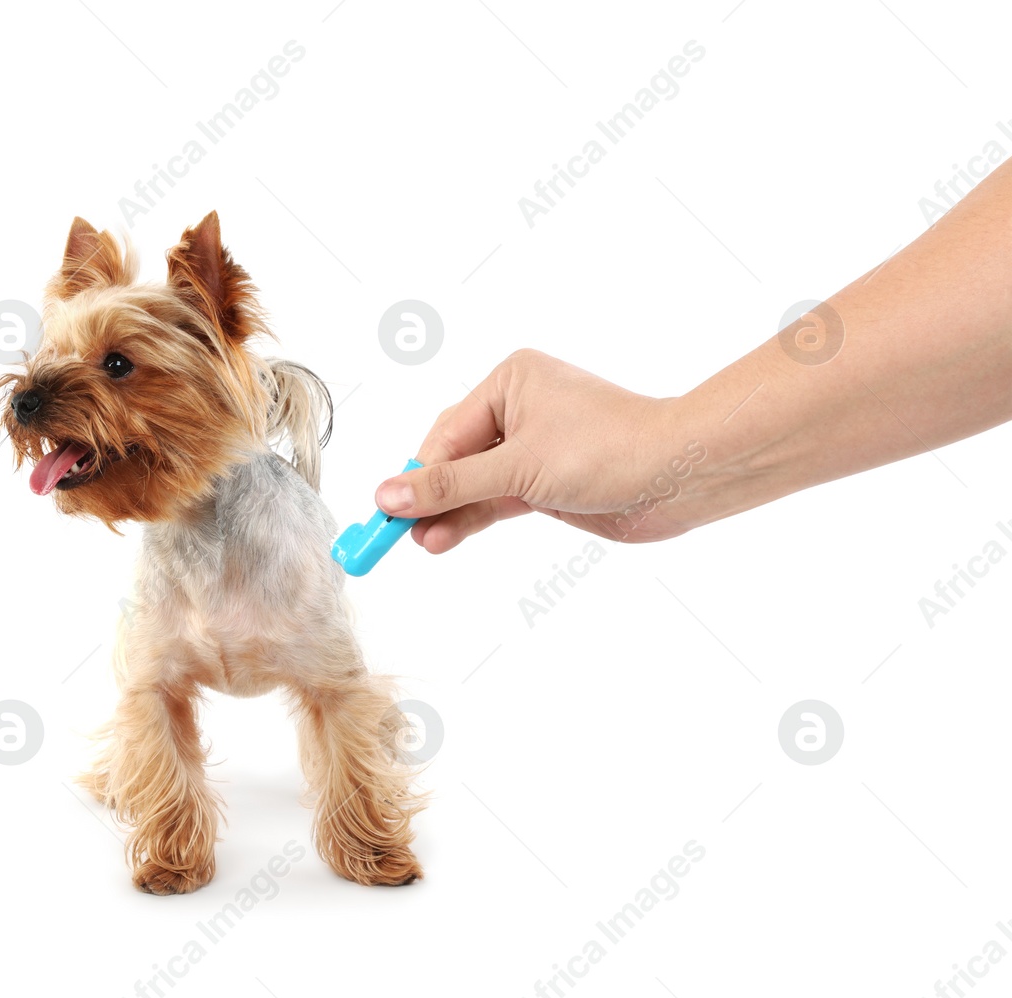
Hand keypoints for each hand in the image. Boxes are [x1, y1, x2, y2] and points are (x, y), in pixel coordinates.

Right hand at [374, 349, 697, 551]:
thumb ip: (450, 485)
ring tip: (419, 543)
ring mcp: (533, 448)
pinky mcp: (546, 482)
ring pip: (474, 484)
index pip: (445, 434)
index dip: (415, 476)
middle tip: (392, 533)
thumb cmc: (611, 449)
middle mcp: (519, 409)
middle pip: (454, 458)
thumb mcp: (519, 468)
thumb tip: (388, 497)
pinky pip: (496, 501)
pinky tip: (442, 539)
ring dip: (448, 514)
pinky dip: (472, 520)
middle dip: (429, 497)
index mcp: (509, 382)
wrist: (682, 475)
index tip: (385, 510)